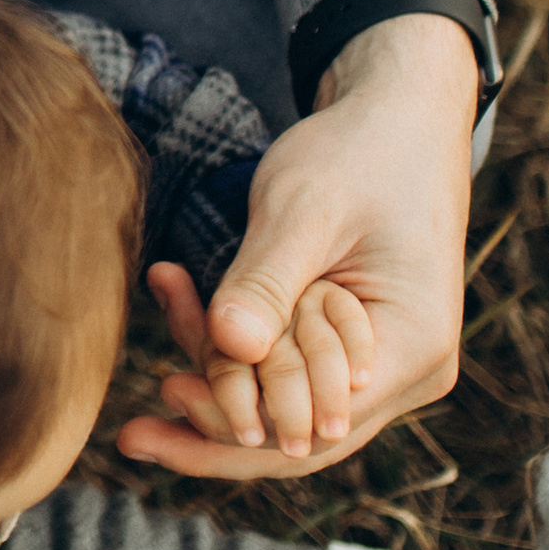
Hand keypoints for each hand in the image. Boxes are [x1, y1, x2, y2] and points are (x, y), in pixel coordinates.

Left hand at [117, 15, 474, 483]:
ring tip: (160, 309)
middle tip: (134, 430)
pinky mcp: (356, 343)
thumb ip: (267, 279)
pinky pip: (291, 368)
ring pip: (288, 403)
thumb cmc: (359, 151)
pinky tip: (181, 298)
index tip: (163, 400)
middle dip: (214, 423)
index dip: (233, 428)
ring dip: (219, 371)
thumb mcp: (306, 208)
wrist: (401, 114)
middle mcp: (409, 371)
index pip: (313, 429)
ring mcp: (386, 361)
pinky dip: (238, 347)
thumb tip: (228, 345)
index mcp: (414, 347)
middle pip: (298, 434)